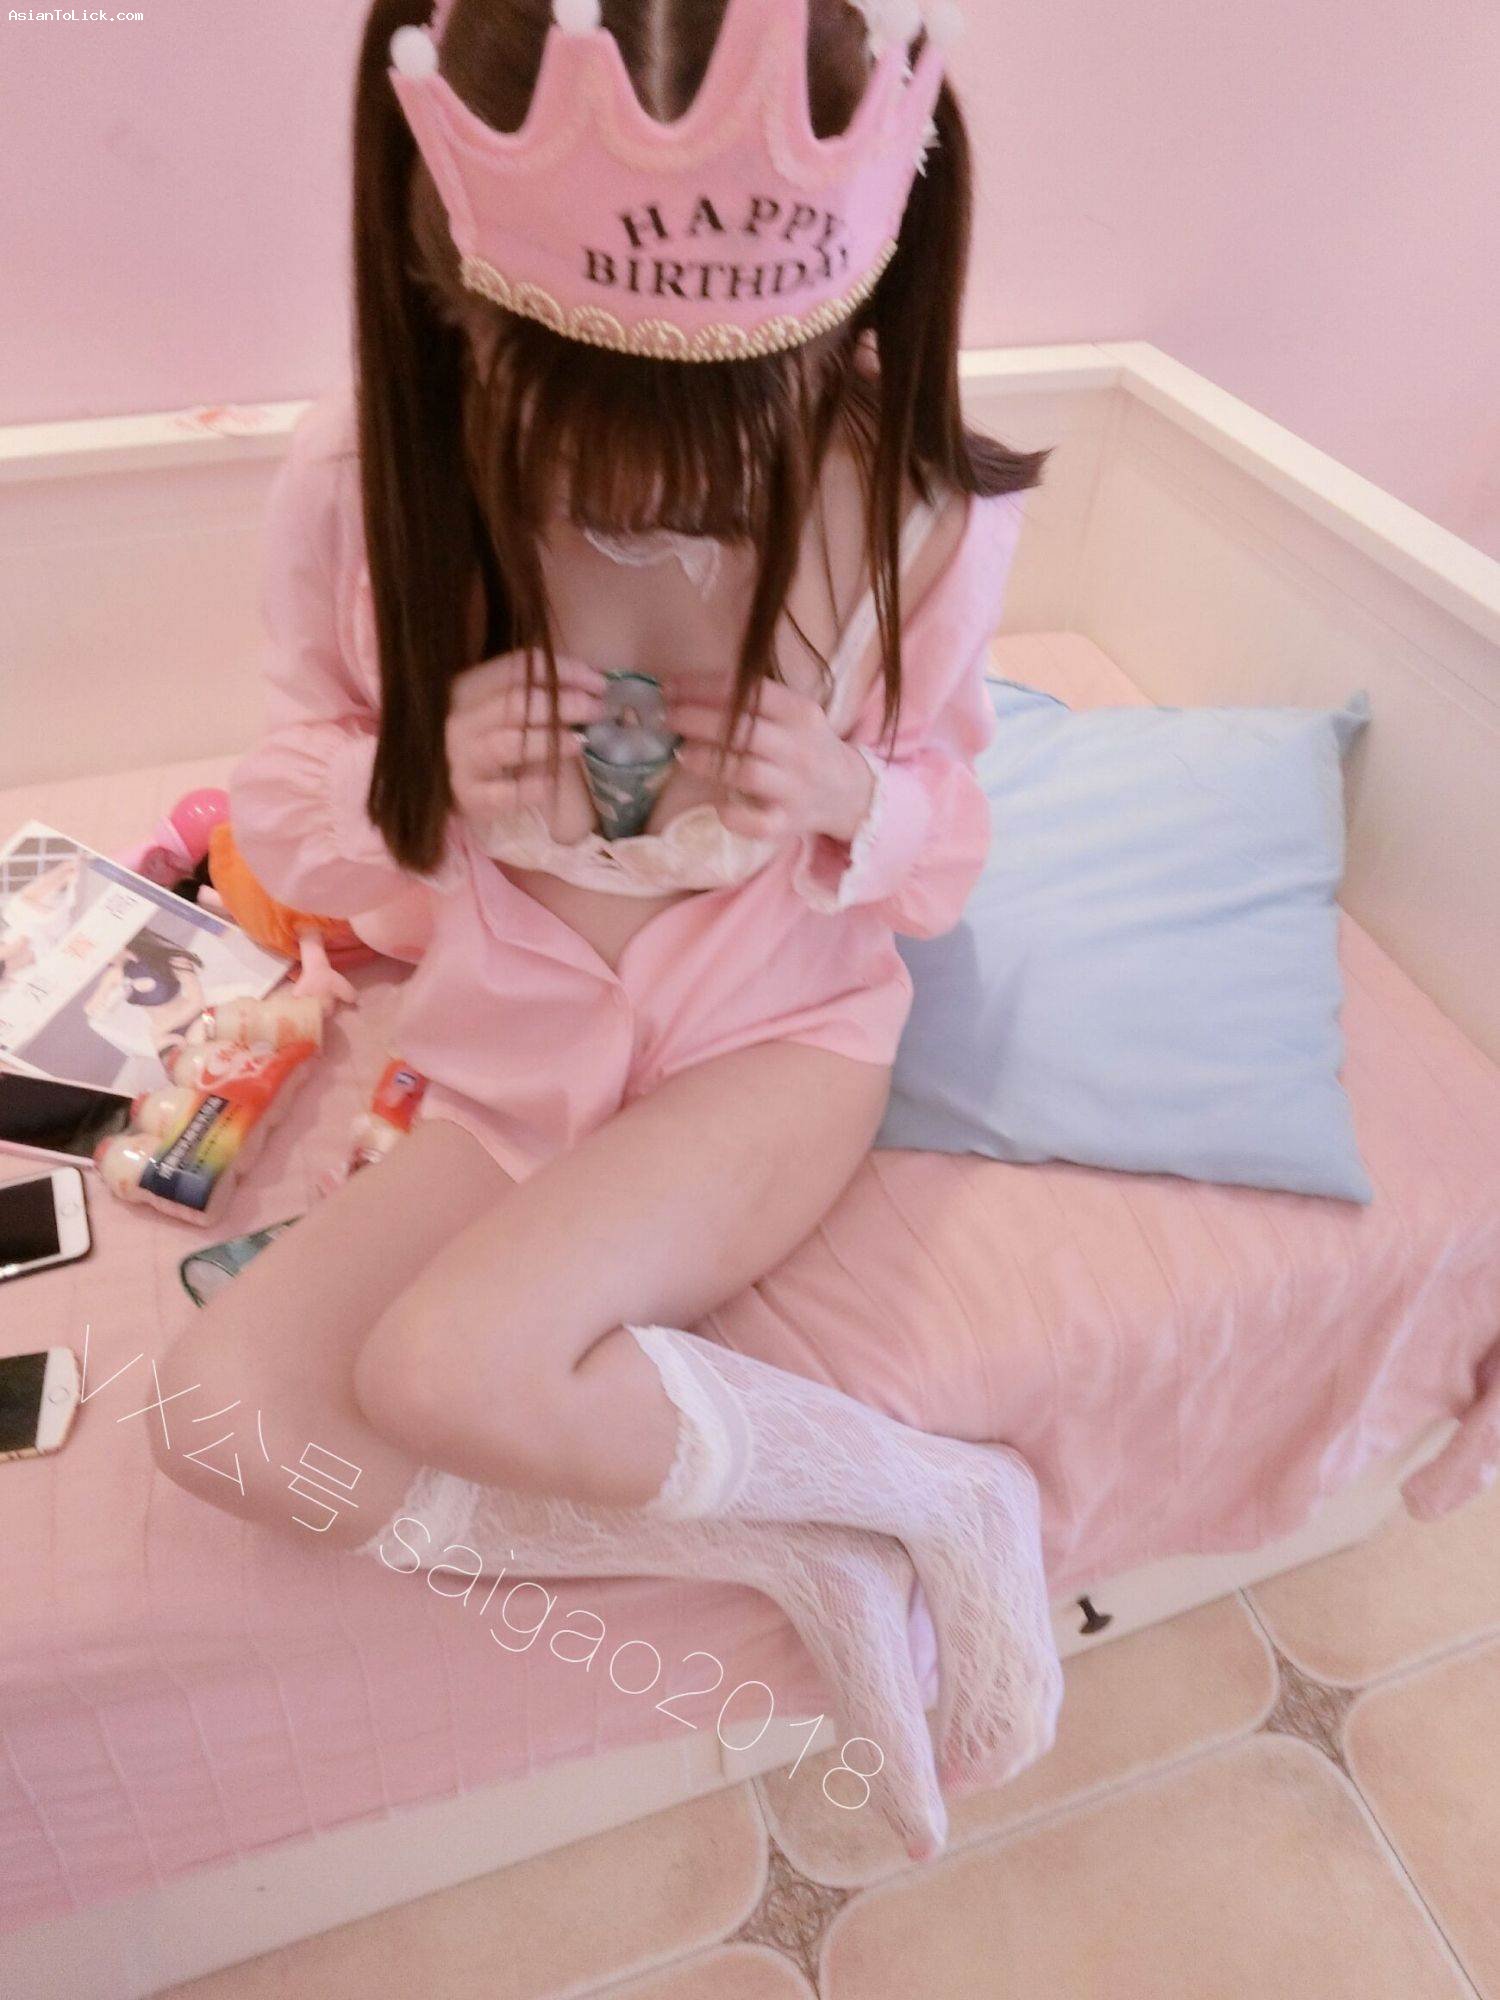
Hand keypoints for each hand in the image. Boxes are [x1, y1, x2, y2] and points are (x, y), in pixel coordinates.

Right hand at [446, 651, 605, 822]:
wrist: (443, 787)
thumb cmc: (484, 741)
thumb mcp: (501, 708)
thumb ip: (536, 692)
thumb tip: (594, 684)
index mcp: (468, 687)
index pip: (519, 668)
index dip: (564, 671)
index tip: (599, 683)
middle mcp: (460, 720)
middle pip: (517, 703)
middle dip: (565, 703)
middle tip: (598, 710)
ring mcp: (460, 758)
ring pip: (509, 744)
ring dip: (550, 740)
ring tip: (581, 743)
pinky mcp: (467, 796)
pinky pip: (502, 793)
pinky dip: (529, 788)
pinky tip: (550, 784)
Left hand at [670, 672, 876, 844]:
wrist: (848, 792)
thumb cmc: (806, 747)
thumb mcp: (793, 714)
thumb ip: (752, 703)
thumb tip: (684, 693)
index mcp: (800, 713)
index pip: (751, 692)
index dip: (705, 687)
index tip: (670, 686)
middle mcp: (799, 748)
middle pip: (744, 730)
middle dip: (698, 719)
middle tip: (667, 717)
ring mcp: (794, 787)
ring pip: (747, 771)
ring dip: (709, 760)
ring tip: (681, 753)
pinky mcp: (788, 822)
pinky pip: (759, 823)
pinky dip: (736, 817)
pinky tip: (718, 807)